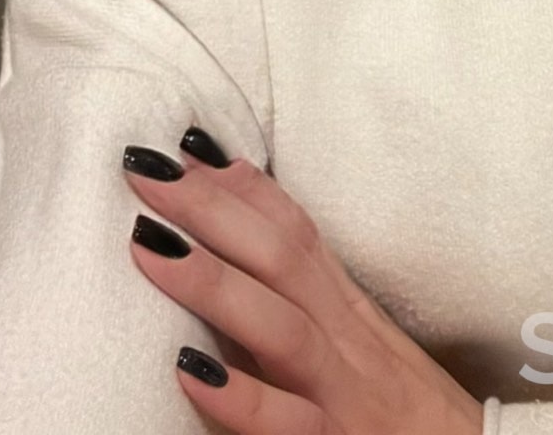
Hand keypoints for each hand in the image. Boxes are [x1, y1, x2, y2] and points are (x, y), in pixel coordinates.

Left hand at [123, 129, 483, 434]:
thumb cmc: (404, 412)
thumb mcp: (359, 344)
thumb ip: (305, 295)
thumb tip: (241, 235)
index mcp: (347, 313)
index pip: (295, 229)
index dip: (240, 186)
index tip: (184, 145)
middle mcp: (346, 343)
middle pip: (281, 258)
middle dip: (212, 210)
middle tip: (148, 172)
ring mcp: (343, 395)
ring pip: (281, 328)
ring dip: (215, 282)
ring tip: (151, 247)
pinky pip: (288, 425)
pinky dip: (242, 398)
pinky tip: (191, 373)